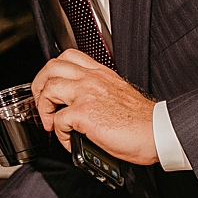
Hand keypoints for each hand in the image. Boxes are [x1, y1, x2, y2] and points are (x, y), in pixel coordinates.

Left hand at [33, 50, 158, 164]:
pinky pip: (57, 120)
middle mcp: (92, 78)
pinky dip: (59, 134)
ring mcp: (86, 93)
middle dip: (39, 86)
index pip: (69, 57)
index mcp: (101, 73)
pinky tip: (70, 140)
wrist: (158, 132)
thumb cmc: (143, 121)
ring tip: (51, 123)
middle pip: (51, 67)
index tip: (51, 89)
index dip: (53, 72)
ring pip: (48, 88)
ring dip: (44, 108)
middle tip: (43, 104)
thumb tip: (81, 106)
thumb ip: (100, 92)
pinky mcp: (84, 112)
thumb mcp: (119, 94)